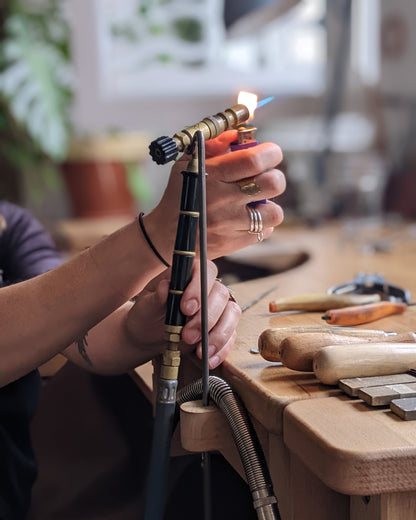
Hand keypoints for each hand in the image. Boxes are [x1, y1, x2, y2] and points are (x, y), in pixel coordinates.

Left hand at [125, 259, 240, 368]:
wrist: (148, 336)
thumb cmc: (147, 314)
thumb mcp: (146, 306)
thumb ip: (156, 297)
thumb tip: (165, 286)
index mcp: (189, 274)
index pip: (205, 270)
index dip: (198, 288)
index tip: (186, 308)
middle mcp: (208, 288)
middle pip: (220, 294)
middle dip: (205, 318)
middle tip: (187, 335)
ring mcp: (219, 307)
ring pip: (231, 314)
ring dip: (217, 334)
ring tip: (199, 350)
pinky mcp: (223, 327)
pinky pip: (230, 335)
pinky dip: (222, 349)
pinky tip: (209, 359)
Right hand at [144, 130, 285, 261]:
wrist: (165, 235)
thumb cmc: (179, 194)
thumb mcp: (188, 164)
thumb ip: (213, 145)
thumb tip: (237, 135)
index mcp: (213, 175)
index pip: (254, 159)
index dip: (271, 153)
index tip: (270, 153)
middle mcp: (223, 200)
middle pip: (272, 184)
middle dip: (275, 177)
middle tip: (264, 178)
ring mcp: (230, 224)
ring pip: (274, 213)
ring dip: (269, 205)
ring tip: (256, 203)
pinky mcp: (233, 243)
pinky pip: (263, 232)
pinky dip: (260, 225)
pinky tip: (247, 219)